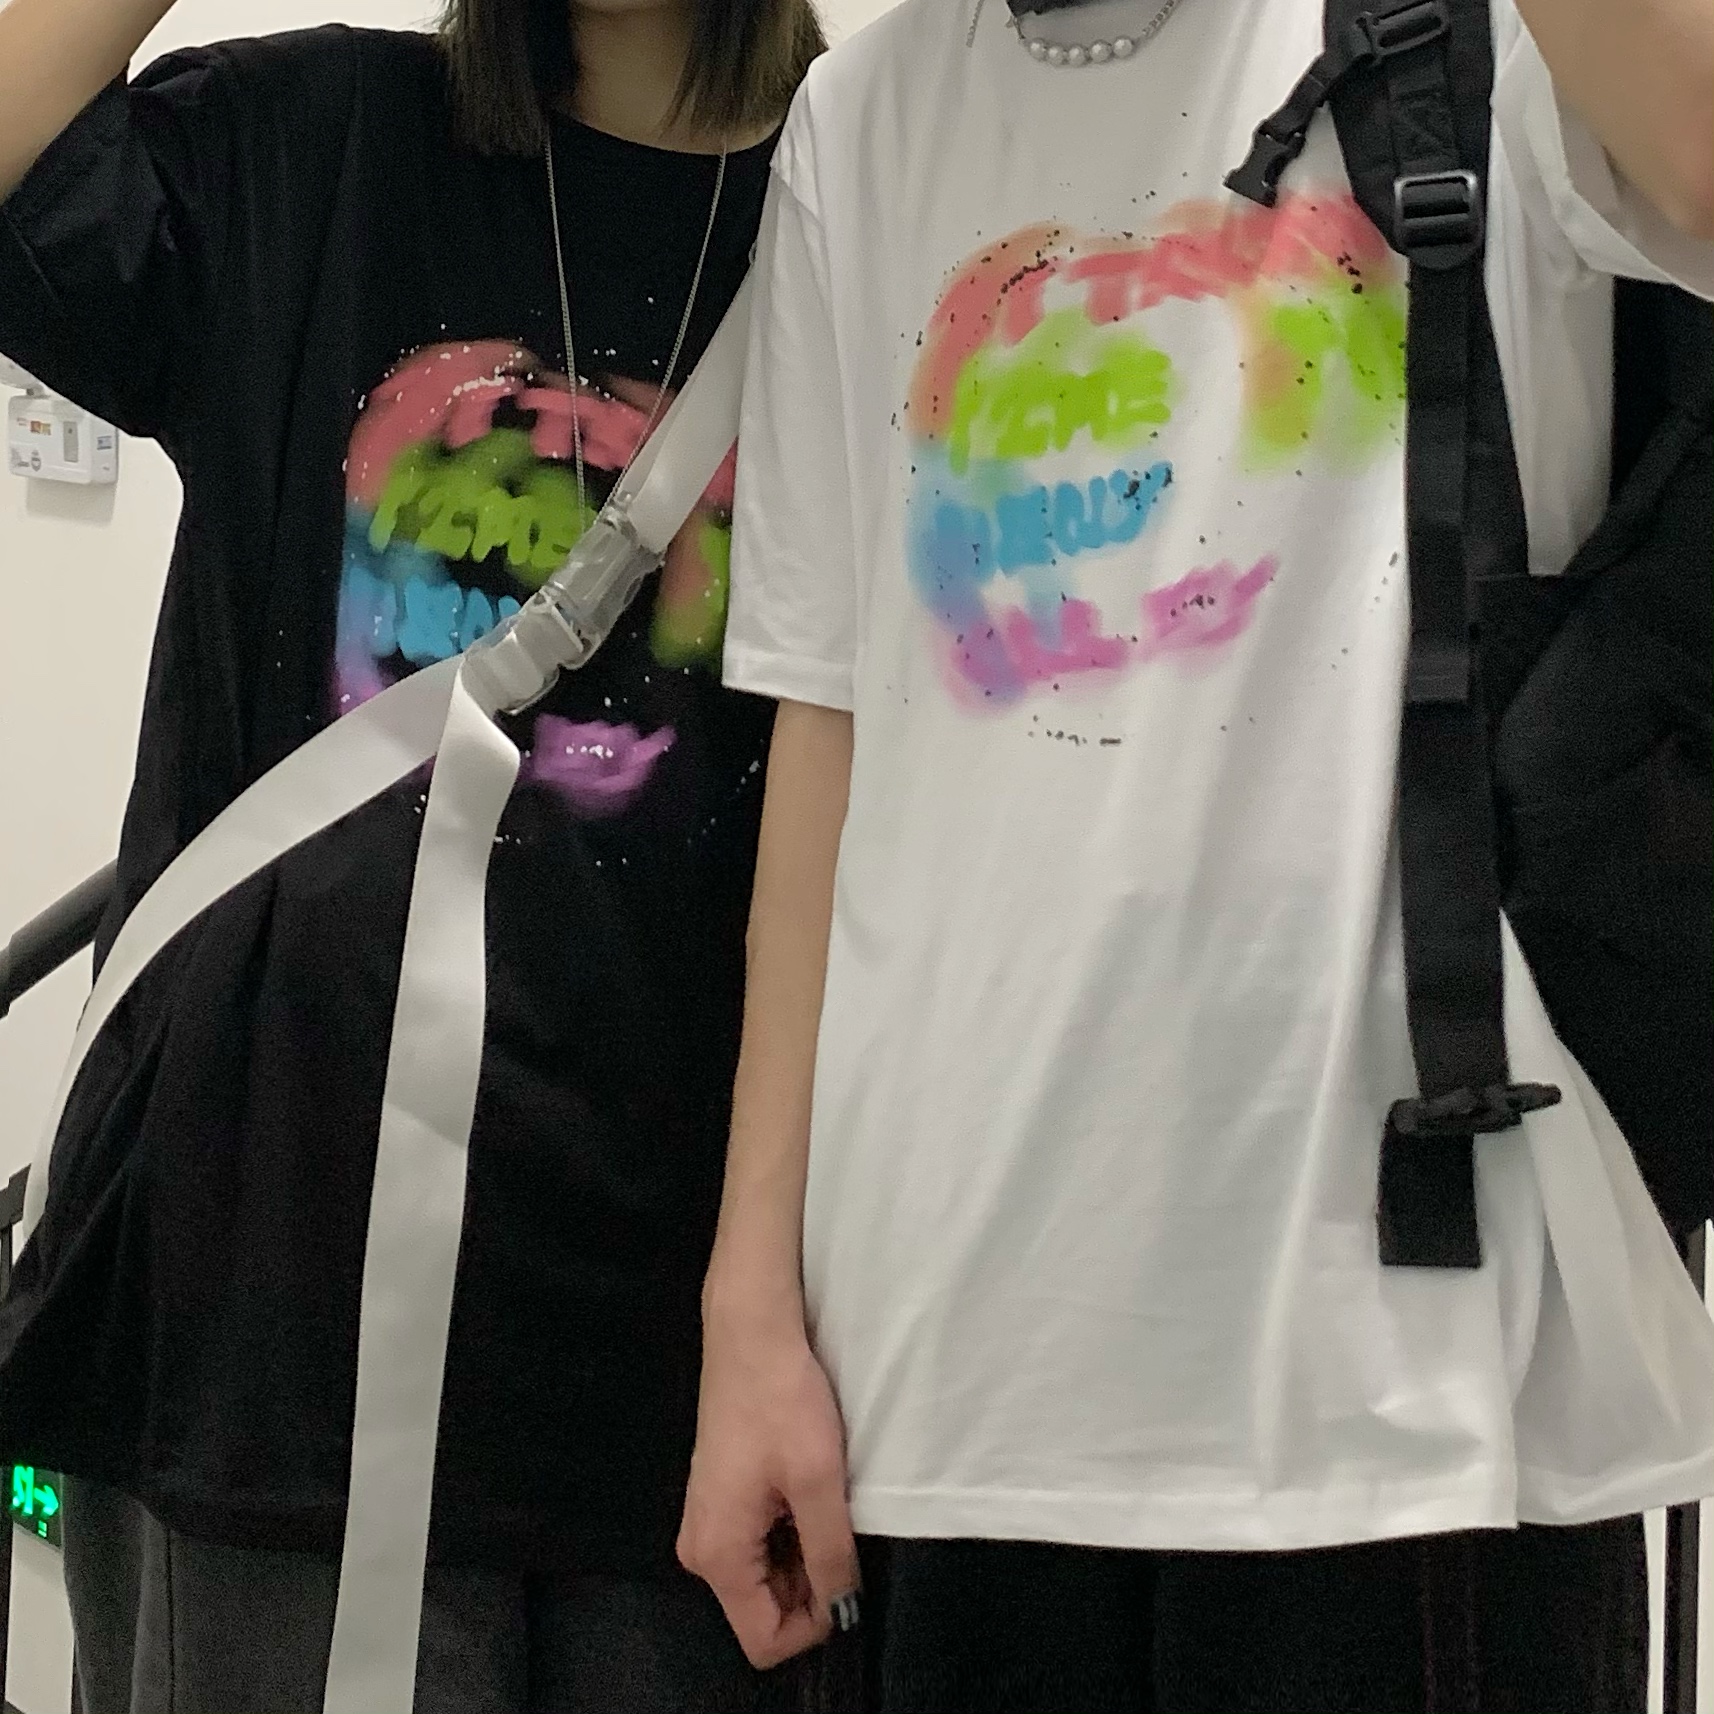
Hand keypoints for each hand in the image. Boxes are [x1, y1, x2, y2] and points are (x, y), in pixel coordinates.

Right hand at [678, 1304, 860, 1668]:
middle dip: (809, 1585)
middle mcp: (701, 1550)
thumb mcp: (818, 1482)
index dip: (814, 1622)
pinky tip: (804, 1488)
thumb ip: (830, 1556)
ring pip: (764, 1576)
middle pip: (762, 1609)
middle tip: (838, 1528)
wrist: (750, 1333)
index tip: (844, 1574)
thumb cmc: (781, 1401)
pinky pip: (757, 1544)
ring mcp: (707, 1523)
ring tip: (822, 1500)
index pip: (764, 1639)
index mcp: (717, 1555)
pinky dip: (789, 1531)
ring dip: (802, 1553)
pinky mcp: (718, 1500)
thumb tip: (842, 1610)